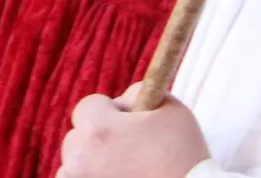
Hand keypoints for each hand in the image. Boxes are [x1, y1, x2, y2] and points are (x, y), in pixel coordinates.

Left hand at [56, 84, 210, 177]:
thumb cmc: (185, 156)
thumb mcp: (170, 108)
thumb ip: (140, 92)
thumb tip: (122, 99)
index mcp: (98, 127)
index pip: (89, 107)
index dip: (110, 113)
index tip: (128, 127)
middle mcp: (80, 155)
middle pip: (77, 136)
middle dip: (98, 139)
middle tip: (128, 151)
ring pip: (75, 162)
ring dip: (92, 162)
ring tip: (127, 169)